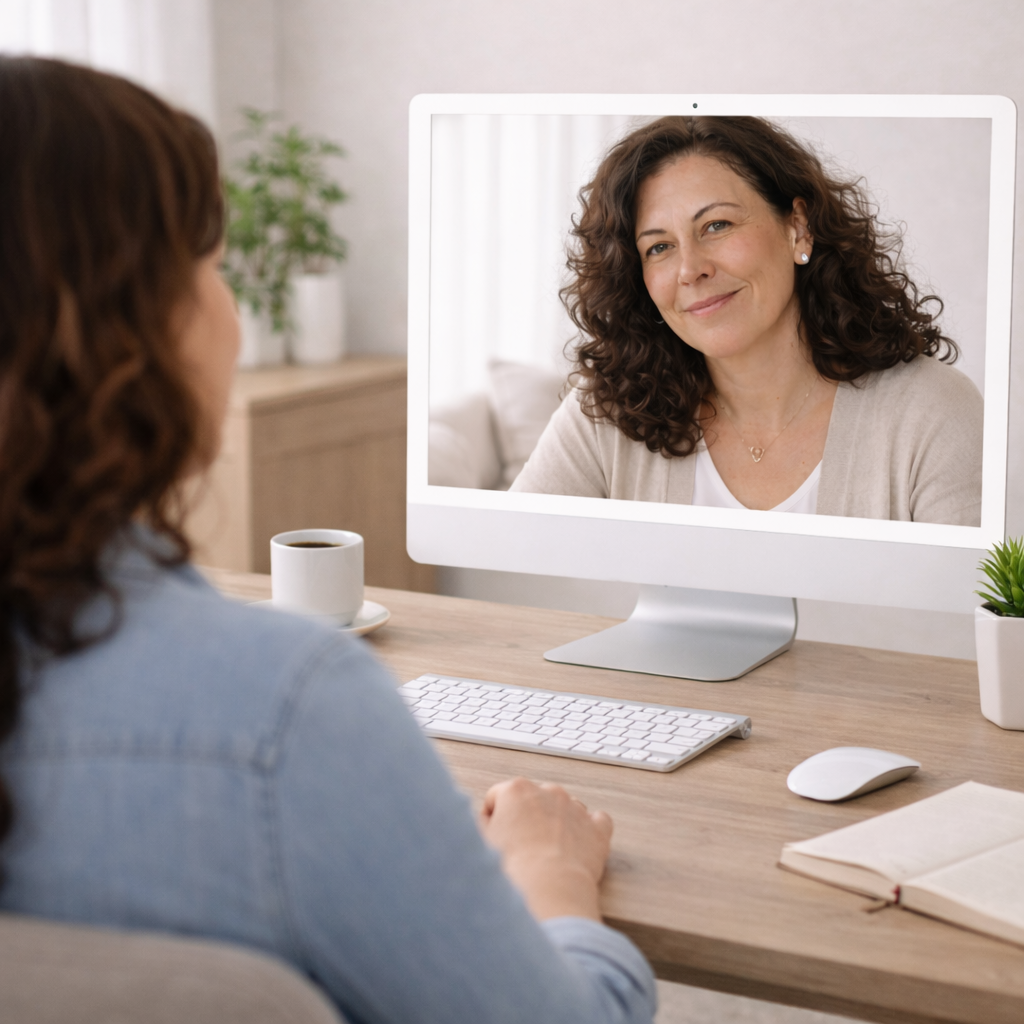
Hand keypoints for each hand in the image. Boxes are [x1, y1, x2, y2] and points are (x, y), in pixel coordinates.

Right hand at [479, 777, 612, 921]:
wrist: (548, 891)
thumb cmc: (513, 869)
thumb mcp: (481, 842)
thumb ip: (481, 824)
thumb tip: (486, 821)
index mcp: (516, 789)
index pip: (498, 797)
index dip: (493, 819)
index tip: (495, 837)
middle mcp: (548, 791)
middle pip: (532, 800)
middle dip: (526, 819)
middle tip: (520, 848)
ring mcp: (575, 808)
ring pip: (563, 808)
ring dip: (556, 823)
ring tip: (547, 853)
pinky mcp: (597, 828)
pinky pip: (595, 821)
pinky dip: (588, 831)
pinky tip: (577, 847)